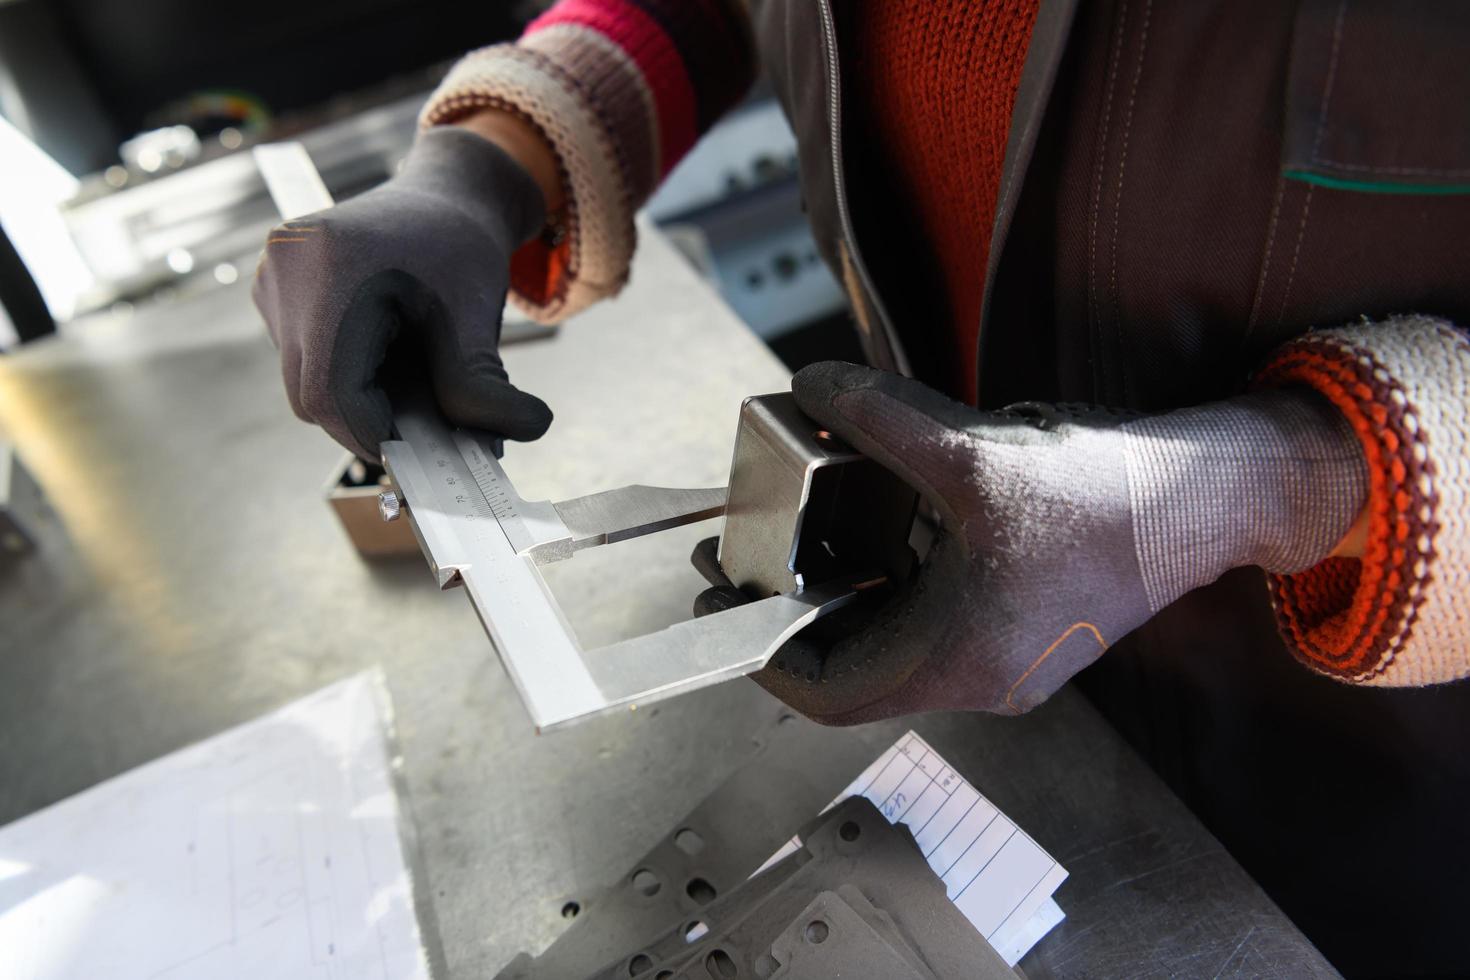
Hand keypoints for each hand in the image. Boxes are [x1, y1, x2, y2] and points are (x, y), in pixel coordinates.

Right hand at [252, 127, 552, 459]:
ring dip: (358, 397)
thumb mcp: (476, 316)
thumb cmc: (461, 247)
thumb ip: (485, 385)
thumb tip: (526, 433)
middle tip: (426, 426)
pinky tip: (386, 351)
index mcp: (330, 266)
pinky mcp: (273, 289)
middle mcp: (285, 268)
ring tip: (412, 376)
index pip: (331, 391)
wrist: (445, 194)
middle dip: (369, 420)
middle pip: (311, 394)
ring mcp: (272, 277)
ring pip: (304, 383)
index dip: (372, 434)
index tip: (417, 453)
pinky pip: (301, 360)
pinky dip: (345, 374)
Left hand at [696, 361, 1364, 724]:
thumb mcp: (970, 451)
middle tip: (752, 568)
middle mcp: (980, 677)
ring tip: (802, 545)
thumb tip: (812, 387)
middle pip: (857, 671)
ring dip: (846, 601)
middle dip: (797, 620)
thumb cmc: (1105, 492)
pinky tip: (877, 530)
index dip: (764, 657)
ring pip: (896, 646)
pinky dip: (893, 586)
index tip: (725, 611)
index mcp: (959, 658)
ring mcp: (1006, 660)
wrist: (1207, 498)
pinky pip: (935, 623)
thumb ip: (878, 418)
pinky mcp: (1024, 632)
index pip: (828, 693)